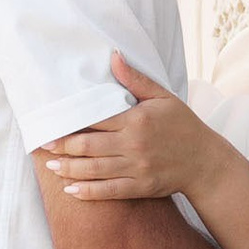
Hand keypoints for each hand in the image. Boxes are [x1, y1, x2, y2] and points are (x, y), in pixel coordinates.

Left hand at [41, 55, 220, 204]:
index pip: (96, 120)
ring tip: (51, 167)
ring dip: (69, 169)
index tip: (52, 124)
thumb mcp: (163, 97)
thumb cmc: (183, 125)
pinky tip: (71, 190)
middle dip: (63, 147)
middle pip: (89, 146)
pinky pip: (109, 191)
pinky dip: (88, 192)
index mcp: (137, 120)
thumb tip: (113, 56)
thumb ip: (135, 80)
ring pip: (95, 170)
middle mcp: (134, 145)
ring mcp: (137, 168)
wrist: (205, 161)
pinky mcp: (141, 187)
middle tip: (44, 147)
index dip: (71, 124)